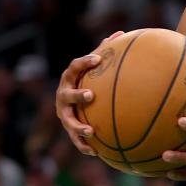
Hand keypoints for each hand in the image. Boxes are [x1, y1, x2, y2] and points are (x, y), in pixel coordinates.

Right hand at [55, 31, 123, 155]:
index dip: (84, 62)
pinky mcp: (70, 128)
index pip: (74, 67)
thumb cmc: (91, 79)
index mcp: (71, 78)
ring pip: (68, 121)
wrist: (76, 100)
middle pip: (67, 95)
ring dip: (78, 127)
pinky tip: (95, 152)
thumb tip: (122, 33)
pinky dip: (84, 146)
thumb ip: (106, 52)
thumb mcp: (96, 66)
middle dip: (77, 95)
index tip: (96, 59)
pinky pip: (76, 139)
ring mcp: (64, 113)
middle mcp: (64, 95)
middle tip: (90, 95)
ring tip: (92, 132)